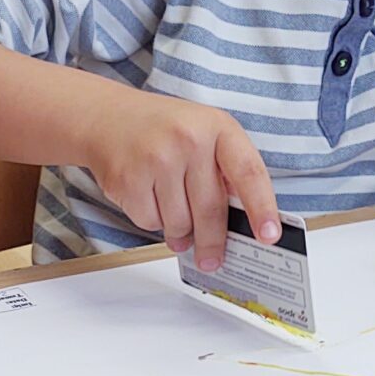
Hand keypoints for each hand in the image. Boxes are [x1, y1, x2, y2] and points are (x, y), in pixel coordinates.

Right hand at [80, 90, 278, 270]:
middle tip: (213, 259)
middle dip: (212, 242)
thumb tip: (245, 223)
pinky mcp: (127, 178)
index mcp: (217, 127)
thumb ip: (227, 170)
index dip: (262, 207)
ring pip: (179, 223)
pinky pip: (150, 222)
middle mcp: (188, 139)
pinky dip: (153, 221)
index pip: (248, 173)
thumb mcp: (205, 132)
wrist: (105, 116)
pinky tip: (148, 198)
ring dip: (179, 231)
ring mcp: (156, 158)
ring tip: (173, 215)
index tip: (268, 236)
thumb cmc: (163, 129)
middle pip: (210, 209)